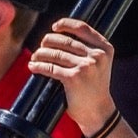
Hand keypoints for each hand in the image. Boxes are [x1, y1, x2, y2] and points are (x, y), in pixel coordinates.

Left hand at [28, 18, 116, 135]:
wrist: (99, 112)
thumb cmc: (95, 88)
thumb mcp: (99, 64)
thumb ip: (87, 49)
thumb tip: (59, 35)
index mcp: (105, 48)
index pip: (82, 28)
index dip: (65, 24)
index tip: (54, 27)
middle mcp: (97, 55)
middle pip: (65, 40)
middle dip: (48, 42)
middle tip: (40, 47)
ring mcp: (85, 67)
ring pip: (55, 54)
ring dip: (40, 54)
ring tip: (34, 57)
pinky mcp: (74, 78)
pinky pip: (50, 68)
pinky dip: (39, 66)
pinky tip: (33, 66)